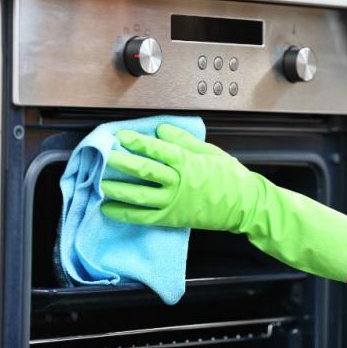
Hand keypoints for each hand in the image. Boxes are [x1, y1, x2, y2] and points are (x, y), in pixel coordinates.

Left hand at [101, 124, 260, 232]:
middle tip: (106, 157)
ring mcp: (174, 202)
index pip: (157, 149)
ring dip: (118, 189)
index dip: (137, 142)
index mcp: (187, 162)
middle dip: (121, 163)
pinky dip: (125, 214)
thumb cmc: (230, 177)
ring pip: (139, 195)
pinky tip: (110, 209)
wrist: (244, 204)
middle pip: (144, 170)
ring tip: (102, 183)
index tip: (122, 137)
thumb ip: (183, 140)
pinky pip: (143, 217)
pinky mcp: (171, 218)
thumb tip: (162, 129)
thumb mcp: (209, 151)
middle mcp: (178, 182)